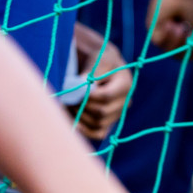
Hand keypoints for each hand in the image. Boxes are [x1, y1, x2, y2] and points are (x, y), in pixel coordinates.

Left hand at [68, 24, 130, 140]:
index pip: (106, 97)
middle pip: (102, 112)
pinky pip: (98, 133)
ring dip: (80, 117)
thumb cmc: (98, 58)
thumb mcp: (98, 59)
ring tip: (67, 105)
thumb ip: (93, 71)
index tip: (73, 91)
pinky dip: (84, 129)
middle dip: (81, 106)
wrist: (99, 65)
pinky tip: (72, 120)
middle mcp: (125, 102)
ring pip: (98, 124)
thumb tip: (82, 85)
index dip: (88, 96)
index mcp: (125, 85)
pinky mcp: (108, 123)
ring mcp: (116, 114)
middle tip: (66, 99)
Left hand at [147, 0, 192, 56]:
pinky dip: (167, 34)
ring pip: (168, 51)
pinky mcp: (152, 29)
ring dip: (177, 39)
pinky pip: (159, 42)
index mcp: (188, 37)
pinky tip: (170, 22)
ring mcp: (163, 34)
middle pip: (179, 56)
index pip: (190, 56)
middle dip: (186, 49)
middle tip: (189, 35)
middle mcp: (174, 37)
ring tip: (179, 25)